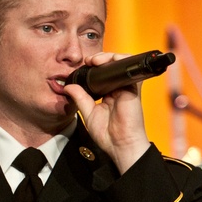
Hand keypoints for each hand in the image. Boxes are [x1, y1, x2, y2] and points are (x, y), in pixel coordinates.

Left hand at [63, 51, 149, 172]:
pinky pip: (129, 68)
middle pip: (111, 67)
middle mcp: (119, 89)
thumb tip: (68, 86)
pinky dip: (119, 61)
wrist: (120, 144)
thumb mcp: (88, 113)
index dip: (93, 68)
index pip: (102, 75)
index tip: (82, 67)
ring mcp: (126, 87)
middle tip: (87, 61)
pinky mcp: (133, 88)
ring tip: (95, 60)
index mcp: (109, 94)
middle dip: (99, 59)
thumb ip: (80, 98)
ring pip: (120, 64)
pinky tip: (106, 62)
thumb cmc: (107, 134)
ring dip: (108, 57)